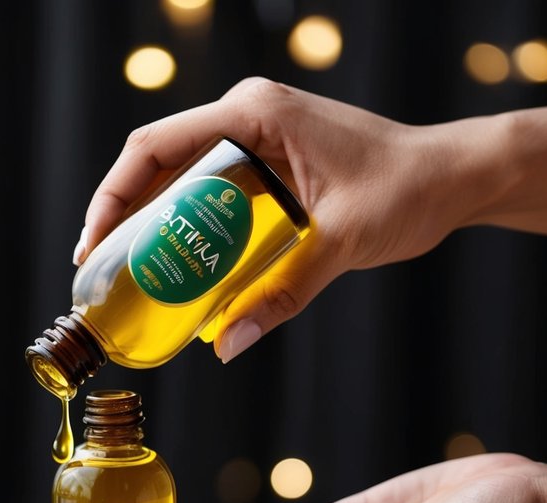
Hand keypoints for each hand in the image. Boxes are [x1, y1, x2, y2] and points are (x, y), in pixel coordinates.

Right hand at [74, 78, 472, 361]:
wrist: (455, 177)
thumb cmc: (409, 189)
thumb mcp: (340, 243)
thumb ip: (282, 294)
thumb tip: (228, 344)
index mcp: (255, 113)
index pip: (155, 146)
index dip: (112, 196)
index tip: (91, 245)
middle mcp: (248, 116)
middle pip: (160, 164)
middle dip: (125, 217)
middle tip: (102, 272)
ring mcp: (259, 136)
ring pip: (183, 179)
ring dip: (155, 224)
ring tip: (132, 276)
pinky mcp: (272, 161)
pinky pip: (214, 192)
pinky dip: (193, 227)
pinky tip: (183, 269)